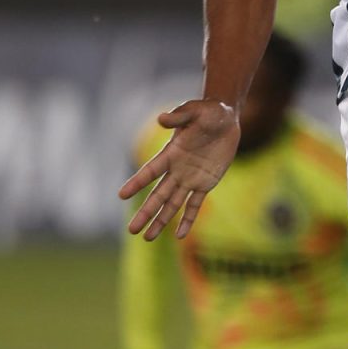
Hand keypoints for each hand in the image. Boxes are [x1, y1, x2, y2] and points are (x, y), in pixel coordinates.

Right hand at [118, 99, 240, 239]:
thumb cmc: (208, 111)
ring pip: (172, 204)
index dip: (137, 182)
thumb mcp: (195, 111)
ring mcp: (190, 178)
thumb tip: (160, 118)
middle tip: (131, 230)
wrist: (226, 118)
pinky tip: (180, 236)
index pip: (151, 171)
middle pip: (158, 195)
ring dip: (160, 221)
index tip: (121, 195)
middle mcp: (177, 169)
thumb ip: (178, 116)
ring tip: (147, 237)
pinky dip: (188, 220)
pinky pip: (195, 204)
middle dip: (145, 212)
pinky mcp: (205, 183)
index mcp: (171, 153)